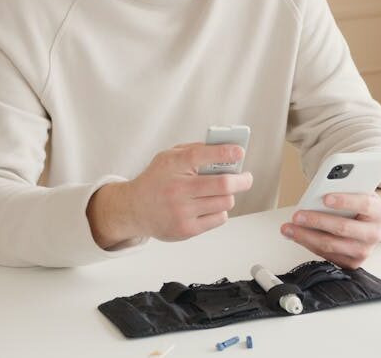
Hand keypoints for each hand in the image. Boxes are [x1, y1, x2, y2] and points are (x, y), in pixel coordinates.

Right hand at [87, 143, 252, 247]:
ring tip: (221, 191)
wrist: (134, 209)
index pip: (202, 155)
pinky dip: (220, 210)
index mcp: (173, 165)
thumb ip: (195, 151)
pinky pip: (219, 218)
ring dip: (229, 195)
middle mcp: (177, 189)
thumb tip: (227, 150)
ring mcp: (182, 212)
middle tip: (246, 177)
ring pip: (225, 202)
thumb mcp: (169, 157)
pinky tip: (209, 205)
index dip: (225, 152)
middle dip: (242, 180)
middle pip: (223, 184)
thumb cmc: (157, 180)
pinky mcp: (186, 230)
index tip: (240, 151)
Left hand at [280, 189, 380, 269]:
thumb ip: (345, 189)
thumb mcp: (358, 192)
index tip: (325, 197)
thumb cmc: (359, 204)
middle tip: (298, 215)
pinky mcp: (352, 263)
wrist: (370, 224)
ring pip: (331, 245)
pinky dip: (309, 244)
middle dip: (317, 221)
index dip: (345, 201)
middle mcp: (374, 233)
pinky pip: (327, 255)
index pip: (364, 204)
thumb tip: (319, 192)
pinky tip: (297, 236)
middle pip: (343, 228)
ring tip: (289, 228)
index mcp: (379, 211)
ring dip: (306, 236)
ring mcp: (364, 251)